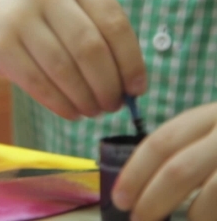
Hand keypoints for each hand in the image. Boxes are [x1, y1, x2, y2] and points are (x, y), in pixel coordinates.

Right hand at [0, 0, 146, 118]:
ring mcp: (18, 16)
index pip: (114, 22)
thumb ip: (91, 28)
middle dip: (108, 86)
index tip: (137, 88)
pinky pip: (37, 82)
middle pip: (91, 49)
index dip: (131, 61)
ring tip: (91, 111)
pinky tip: (69, 112)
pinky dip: (59, 103)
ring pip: (65, 69)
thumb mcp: (58, 1)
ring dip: (84, 99)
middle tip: (112, 106)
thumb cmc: (23, 11)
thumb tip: (128, 83)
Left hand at [112, 102, 216, 219]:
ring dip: (192, 218)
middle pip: (180, 169)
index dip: (135, 172)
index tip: (119, 199)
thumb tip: (138, 189)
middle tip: (138, 220)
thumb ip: (182, 154)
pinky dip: (211, 217)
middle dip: (153, 201)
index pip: (161, 142)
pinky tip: (207, 218)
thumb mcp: (211, 137)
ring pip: (210, 197)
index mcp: (210, 116)